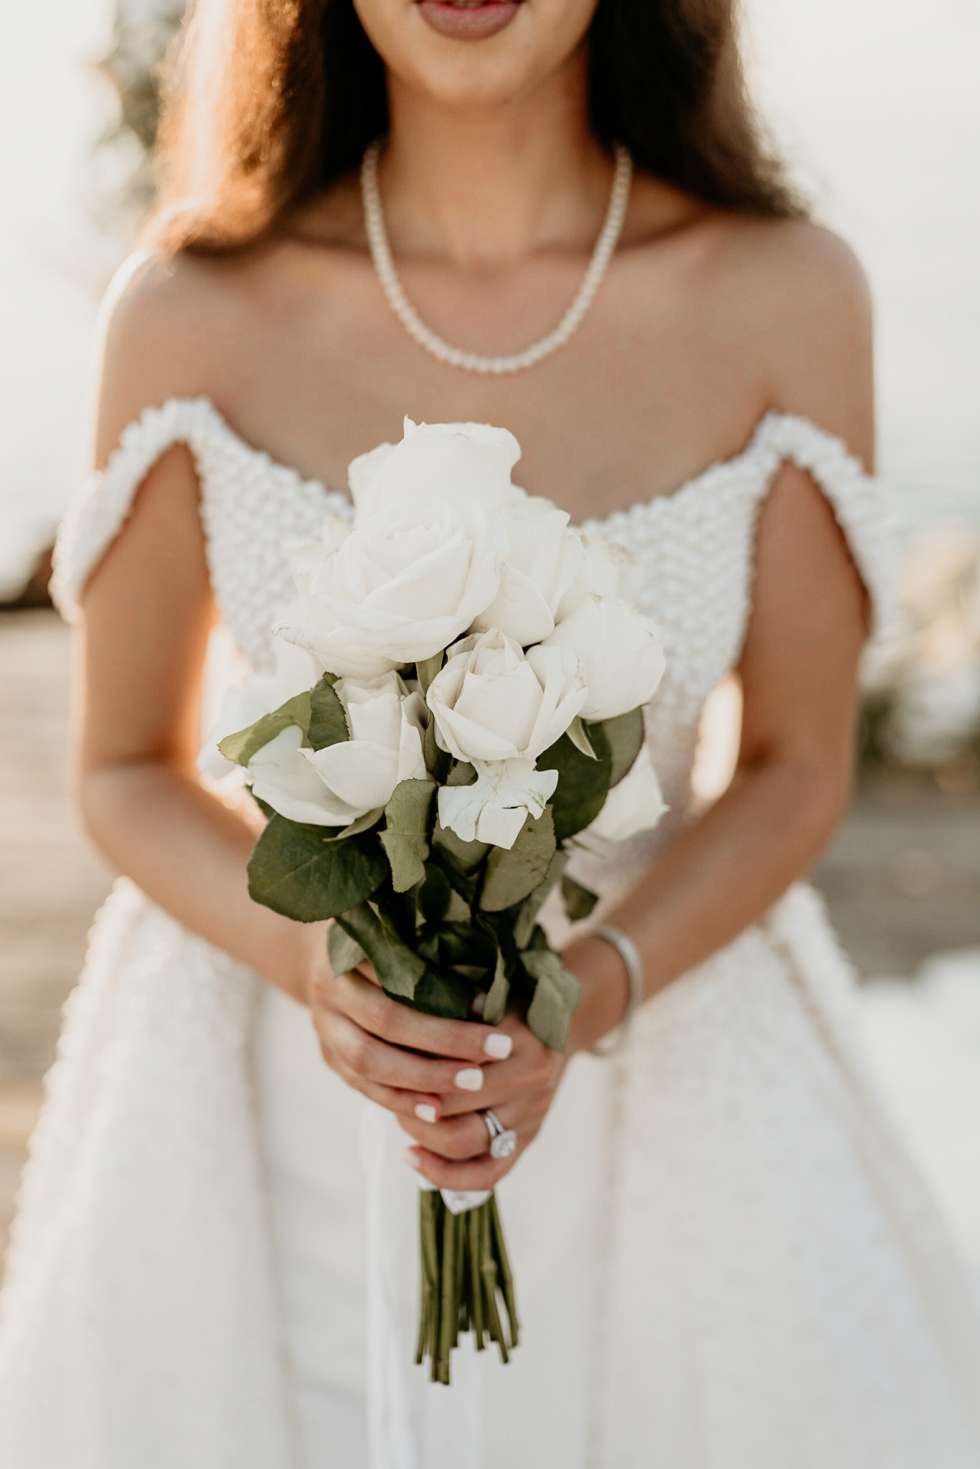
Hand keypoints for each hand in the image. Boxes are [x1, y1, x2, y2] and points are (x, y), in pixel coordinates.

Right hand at [307, 938, 513, 1123]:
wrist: (331, 961)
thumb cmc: (386, 942)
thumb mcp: (403, 933)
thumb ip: (433, 953)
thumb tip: (490, 981)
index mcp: (348, 949)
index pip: (398, 974)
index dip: (442, 992)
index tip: (488, 1005)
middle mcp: (330, 990)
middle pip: (387, 1020)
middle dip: (444, 1040)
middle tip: (495, 1051)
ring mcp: (326, 1028)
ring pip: (370, 1062)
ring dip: (425, 1078)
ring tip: (473, 1083)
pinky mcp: (330, 1059)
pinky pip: (365, 1087)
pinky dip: (402, 1100)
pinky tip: (437, 1111)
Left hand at [399, 933, 630, 1188]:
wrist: (562, 1026)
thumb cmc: (508, 1003)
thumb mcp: (489, 991)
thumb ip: (455, 1001)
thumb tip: (402, 1007)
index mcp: (521, 1038)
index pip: (455, 1064)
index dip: (414, 1067)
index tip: (390, 1059)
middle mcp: (532, 1080)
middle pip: (455, 1106)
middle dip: (413, 1102)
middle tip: (390, 1090)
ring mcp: (531, 1115)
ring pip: (465, 1143)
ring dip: (423, 1134)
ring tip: (402, 1118)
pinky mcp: (526, 1141)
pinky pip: (486, 1175)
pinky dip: (445, 1175)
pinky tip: (412, 1158)